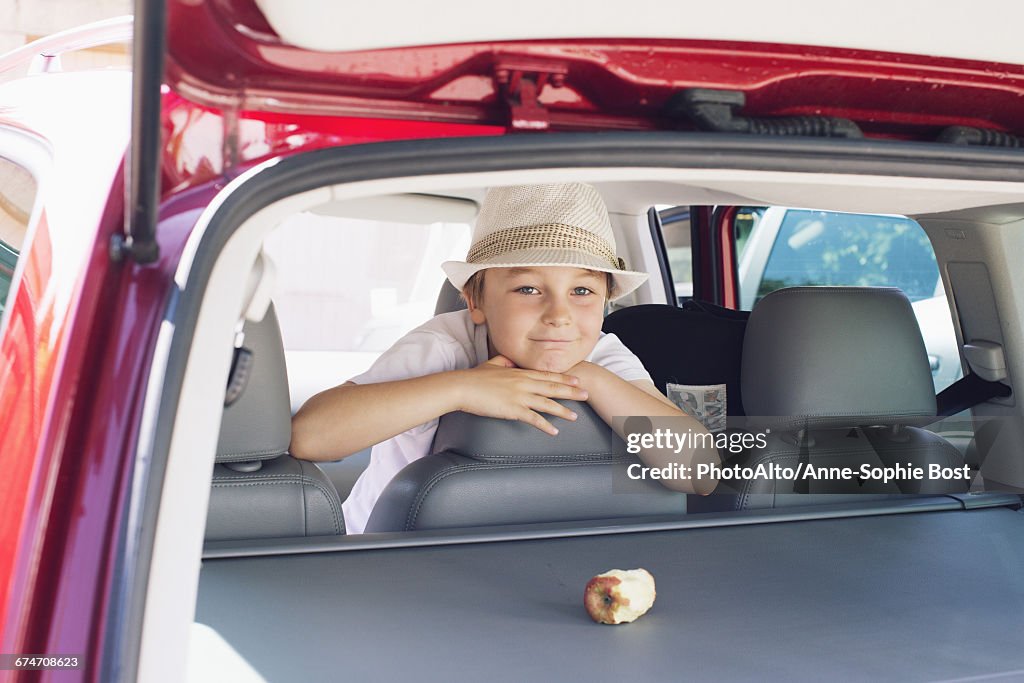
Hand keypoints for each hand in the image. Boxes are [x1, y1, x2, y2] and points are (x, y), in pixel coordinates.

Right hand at [454, 355, 589, 434]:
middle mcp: (523, 383)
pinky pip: (533, 418)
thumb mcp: (491, 364)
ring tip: (575, 416)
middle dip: (571, 391)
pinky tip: (554, 431)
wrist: (462, 387)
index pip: (546, 375)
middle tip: (586, 394)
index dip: (563, 378)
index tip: (577, 379)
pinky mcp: (512, 409)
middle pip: (552, 387)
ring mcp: (519, 396)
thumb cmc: (474, 377)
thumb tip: (508, 361)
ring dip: (563, 410)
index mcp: (519, 373)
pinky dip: (545, 425)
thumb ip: (503, 362)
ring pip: (547, 403)